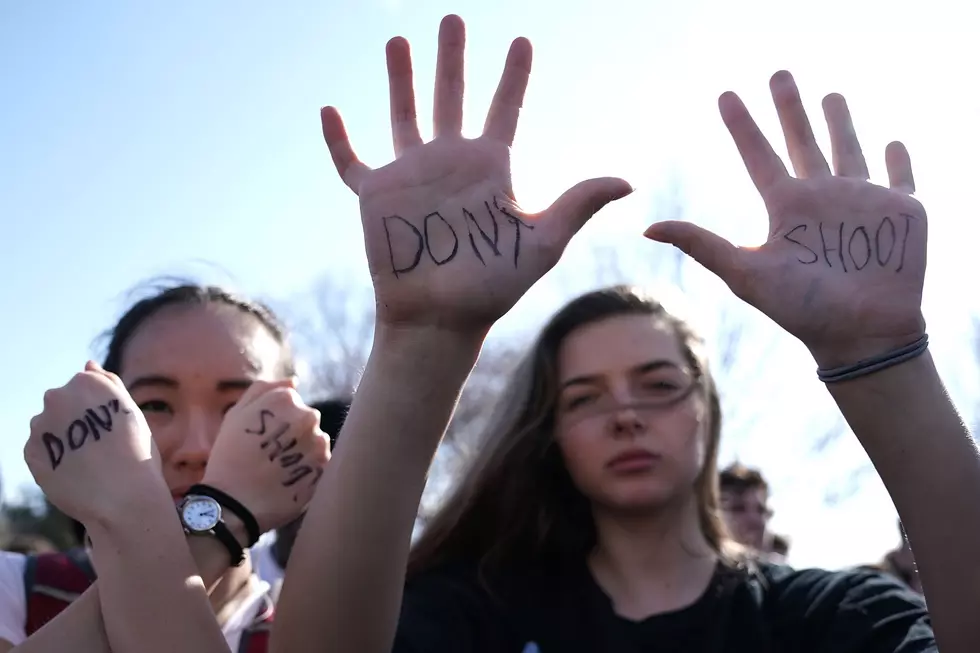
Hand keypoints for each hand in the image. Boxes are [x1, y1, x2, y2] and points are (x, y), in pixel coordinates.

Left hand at [25, 361, 162, 523]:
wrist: (124, 497)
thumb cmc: (136, 452)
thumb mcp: (130, 412)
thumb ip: (107, 383)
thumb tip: (87, 365)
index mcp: (86, 381)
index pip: (83, 385)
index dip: (99, 408)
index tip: (111, 427)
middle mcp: (57, 397)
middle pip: (62, 403)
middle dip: (75, 420)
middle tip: (100, 446)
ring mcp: (40, 425)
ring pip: (48, 427)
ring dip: (62, 439)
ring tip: (87, 462)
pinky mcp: (31, 452)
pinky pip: (40, 451)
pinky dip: (54, 459)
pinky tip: (74, 472)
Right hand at [202, 380, 329, 534]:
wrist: (234, 504)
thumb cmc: (229, 458)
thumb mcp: (236, 416)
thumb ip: (264, 390)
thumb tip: (294, 381)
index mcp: (285, 399)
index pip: (293, 402)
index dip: (277, 421)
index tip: (263, 437)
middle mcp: (307, 417)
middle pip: (307, 421)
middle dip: (293, 435)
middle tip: (270, 455)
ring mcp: (319, 443)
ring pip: (316, 442)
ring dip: (303, 452)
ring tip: (278, 469)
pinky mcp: (325, 469)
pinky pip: (321, 464)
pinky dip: (308, 470)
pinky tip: (288, 479)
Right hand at [322, 15, 632, 332]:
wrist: (440, 318)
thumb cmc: (493, 286)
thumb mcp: (542, 242)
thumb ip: (578, 204)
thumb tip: (628, 181)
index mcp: (491, 167)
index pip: (505, 109)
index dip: (514, 76)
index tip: (522, 40)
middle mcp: (451, 162)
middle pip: (452, 96)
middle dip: (452, 58)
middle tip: (454, 17)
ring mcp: (411, 176)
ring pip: (404, 115)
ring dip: (401, 79)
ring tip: (399, 40)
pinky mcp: (376, 196)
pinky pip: (351, 162)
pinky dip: (338, 139)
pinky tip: (328, 110)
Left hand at [645, 71, 925, 366]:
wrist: (859, 334)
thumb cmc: (802, 308)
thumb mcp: (746, 271)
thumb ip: (701, 244)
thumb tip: (646, 228)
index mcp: (785, 208)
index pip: (758, 155)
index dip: (743, 126)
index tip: (725, 95)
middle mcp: (819, 199)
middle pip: (801, 141)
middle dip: (790, 108)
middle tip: (778, 74)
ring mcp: (859, 202)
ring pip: (847, 149)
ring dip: (839, 122)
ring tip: (829, 94)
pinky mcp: (900, 211)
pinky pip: (901, 178)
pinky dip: (899, 160)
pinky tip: (893, 142)